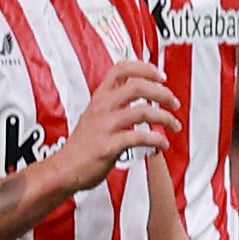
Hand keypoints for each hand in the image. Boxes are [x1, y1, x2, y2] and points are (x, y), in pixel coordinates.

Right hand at [46, 64, 182, 194]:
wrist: (64, 170)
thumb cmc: (83, 146)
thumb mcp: (96, 116)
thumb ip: (116, 105)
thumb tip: (144, 97)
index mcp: (99, 99)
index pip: (120, 70)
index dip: (144, 68)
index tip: (161, 75)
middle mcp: (101, 108)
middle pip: (137, 86)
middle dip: (162, 92)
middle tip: (174, 102)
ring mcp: (104, 126)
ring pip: (143, 110)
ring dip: (165, 117)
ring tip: (174, 125)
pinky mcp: (108, 145)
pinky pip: (139, 137)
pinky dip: (156, 139)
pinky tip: (162, 143)